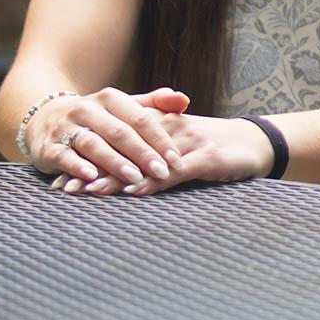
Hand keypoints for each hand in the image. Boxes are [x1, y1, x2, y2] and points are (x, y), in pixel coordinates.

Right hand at [31, 86, 189, 193]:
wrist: (44, 117)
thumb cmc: (96, 116)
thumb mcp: (122, 106)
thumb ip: (154, 104)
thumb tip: (184, 100)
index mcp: (111, 99)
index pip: (141, 118)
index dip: (160, 139)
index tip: (176, 159)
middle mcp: (89, 109)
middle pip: (120, 132)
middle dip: (143, 153)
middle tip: (162, 172)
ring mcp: (67, 127)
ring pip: (94, 144)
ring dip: (115, 162)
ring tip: (135, 178)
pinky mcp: (49, 146)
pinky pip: (65, 156)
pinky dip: (77, 166)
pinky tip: (92, 176)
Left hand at [57, 113, 274, 197]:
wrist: (258, 142)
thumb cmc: (219, 148)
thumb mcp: (184, 147)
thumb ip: (157, 154)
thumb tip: (123, 172)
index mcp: (164, 127)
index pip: (120, 142)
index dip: (91, 157)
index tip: (61, 174)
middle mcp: (170, 133)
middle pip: (124, 151)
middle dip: (92, 169)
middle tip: (62, 188)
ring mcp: (187, 145)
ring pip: (144, 161)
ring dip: (115, 177)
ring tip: (86, 192)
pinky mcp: (205, 159)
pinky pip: (174, 171)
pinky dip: (152, 182)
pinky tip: (134, 192)